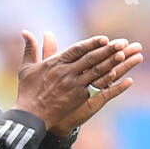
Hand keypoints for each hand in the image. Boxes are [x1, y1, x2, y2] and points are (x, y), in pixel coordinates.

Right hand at [15, 31, 129, 131]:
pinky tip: (117, 76)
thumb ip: (30, 49)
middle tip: (122, 43)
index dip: (92, 43)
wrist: (31, 116)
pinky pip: (96, 87)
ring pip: (95, 72)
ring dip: (111, 63)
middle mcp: (66, 73)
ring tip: (124, 55)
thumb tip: (25, 32)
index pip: (77, 49)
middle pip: (91, 59)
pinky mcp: (78, 99)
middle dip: (107, 50)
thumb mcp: (27, 68)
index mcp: (55, 63)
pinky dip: (107, 81)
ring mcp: (73, 86)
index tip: (105, 38)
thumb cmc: (27, 92)